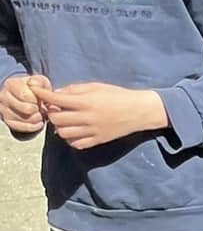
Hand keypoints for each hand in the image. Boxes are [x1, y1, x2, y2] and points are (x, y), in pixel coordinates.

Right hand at [0, 73, 45, 135]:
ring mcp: (4, 110)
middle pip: (26, 109)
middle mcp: (4, 97)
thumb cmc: (34, 89)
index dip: (36, 100)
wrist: (27, 98)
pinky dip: (34, 126)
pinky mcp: (8, 121)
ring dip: (37, 118)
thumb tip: (34, 85)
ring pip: (25, 119)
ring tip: (39, 113)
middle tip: (40, 107)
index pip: (25, 95)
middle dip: (38, 110)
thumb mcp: (39, 81)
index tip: (39, 99)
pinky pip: (23, 127)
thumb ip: (38, 81)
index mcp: (11, 84)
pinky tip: (38, 122)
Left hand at [41, 82, 167, 150]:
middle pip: (56, 119)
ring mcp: (92, 131)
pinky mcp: (97, 140)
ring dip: (59, 126)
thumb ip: (75, 90)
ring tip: (64, 120)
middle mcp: (87, 118)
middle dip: (51, 112)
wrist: (138, 111)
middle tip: (54, 108)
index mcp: (86, 102)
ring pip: (63, 133)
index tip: (36, 91)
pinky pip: (76, 144)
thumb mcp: (95, 86)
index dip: (42, 94)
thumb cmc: (117, 95)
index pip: (56, 99)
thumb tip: (56, 94)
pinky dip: (70, 138)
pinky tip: (73, 131)